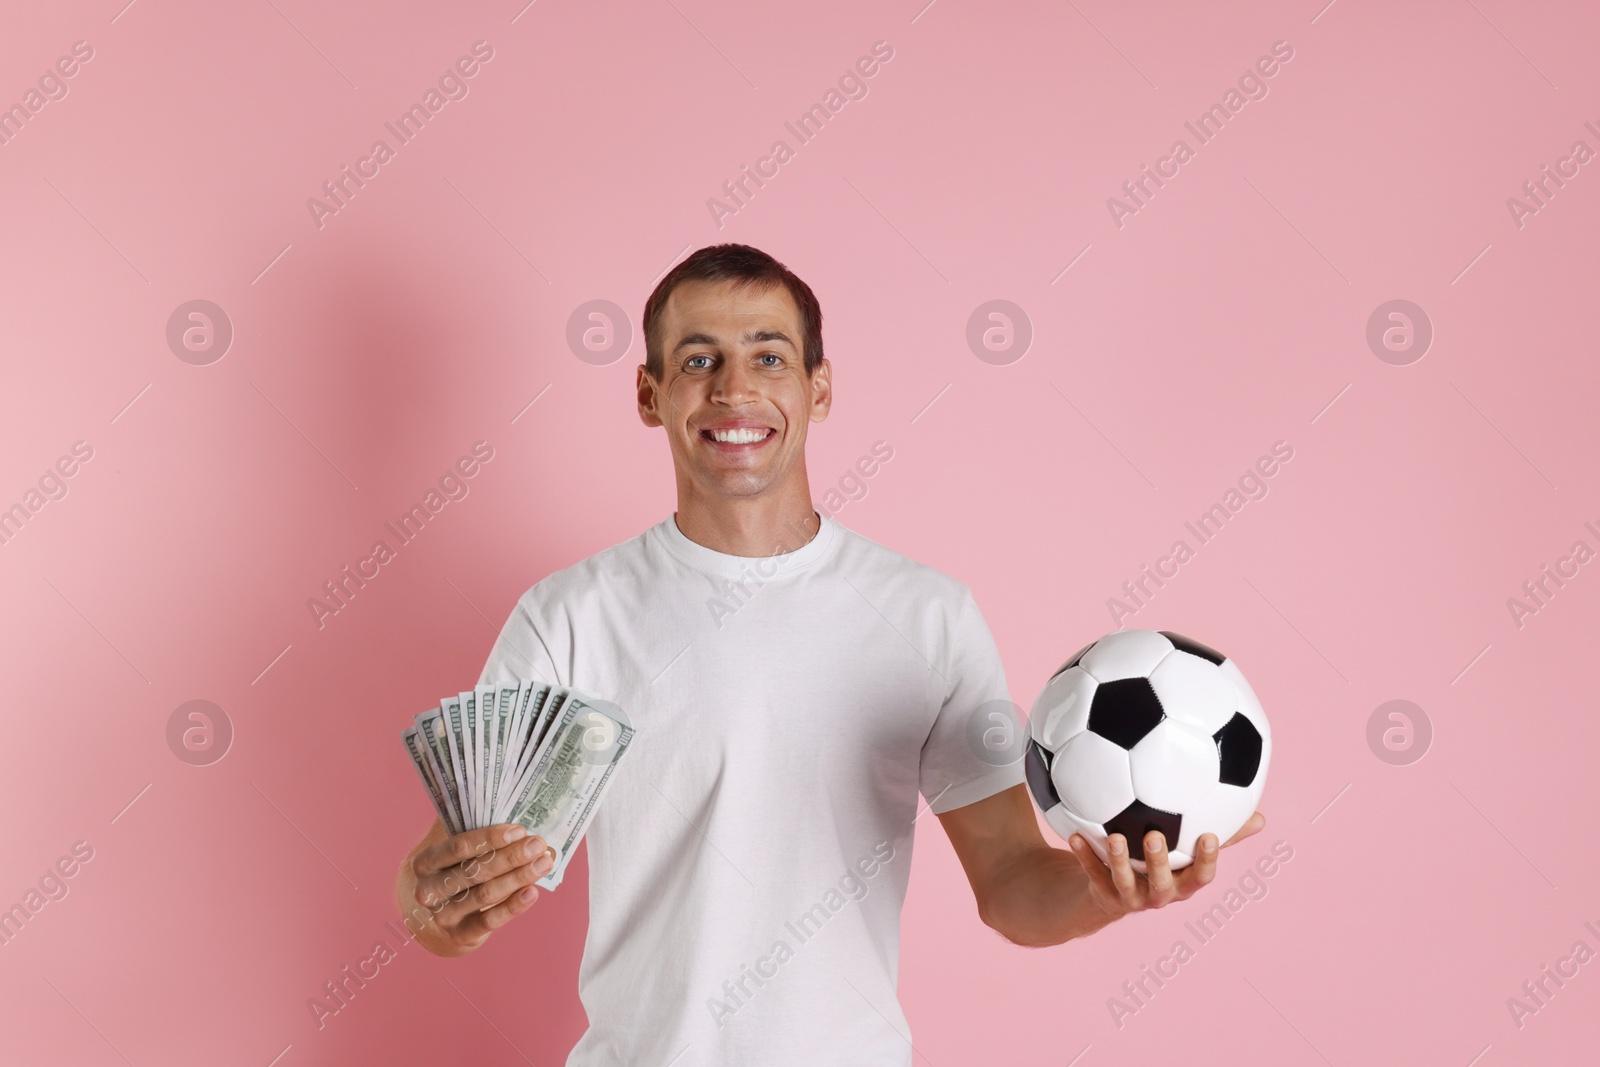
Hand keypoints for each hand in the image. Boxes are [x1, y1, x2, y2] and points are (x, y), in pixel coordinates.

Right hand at [406, 823, 554, 952]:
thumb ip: (468, 819)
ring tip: (544, 862)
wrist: (444, 913)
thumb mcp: (455, 845)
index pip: (458, 847)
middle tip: (538, 844)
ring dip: (518, 877)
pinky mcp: (460, 935)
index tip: (519, 829)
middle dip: (511, 856)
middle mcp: (429, 890)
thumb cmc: (456, 867)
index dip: (490, 838)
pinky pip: (489, 921)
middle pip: (475, 871)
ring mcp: (442, 916)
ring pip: (485, 895)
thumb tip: (489, 785)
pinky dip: (513, 906)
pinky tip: (533, 893)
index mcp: (425, 862)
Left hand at [1067, 811, 1265, 922]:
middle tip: (1155, 836)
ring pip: (1125, 882)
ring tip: (1114, 836)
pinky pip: (1093, 874)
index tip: (1210, 836)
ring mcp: (1130, 897)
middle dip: (1159, 862)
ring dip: (1120, 860)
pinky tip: (1073, 834)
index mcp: (1183, 882)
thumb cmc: (1163, 864)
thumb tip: (1262, 817)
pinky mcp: (1103, 893)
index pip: (1200, 877)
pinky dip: (1084, 855)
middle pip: (1163, 884)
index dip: (1207, 861)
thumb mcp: (1191, 851)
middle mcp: (1159, 894)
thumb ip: (1223, 833)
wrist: (1117, 894)